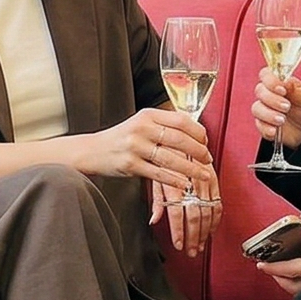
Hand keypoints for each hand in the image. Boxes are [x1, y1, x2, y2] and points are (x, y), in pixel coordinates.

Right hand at [79, 107, 212, 185]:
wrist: (91, 151)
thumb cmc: (121, 139)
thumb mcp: (140, 124)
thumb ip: (163, 126)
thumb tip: (194, 133)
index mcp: (147, 115)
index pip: (181, 120)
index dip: (198, 132)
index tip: (206, 142)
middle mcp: (141, 128)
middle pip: (179, 139)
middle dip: (198, 151)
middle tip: (208, 160)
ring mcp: (135, 146)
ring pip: (171, 159)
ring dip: (191, 169)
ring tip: (204, 175)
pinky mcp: (130, 164)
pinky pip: (158, 174)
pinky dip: (174, 180)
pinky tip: (184, 184)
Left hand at [149, 155, 221, 258]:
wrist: (181, 133)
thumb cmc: (164, 152)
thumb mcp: (154, 174)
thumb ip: (157, 199)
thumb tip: (154, 219)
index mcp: (174, 181)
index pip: (178, 213)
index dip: (179, 231)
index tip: (179, 244)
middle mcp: (190, 181)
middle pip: (194, 215)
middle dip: (194, 237)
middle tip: (191, 250)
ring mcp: (204, 181)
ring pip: (208, 211)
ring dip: (205, 231)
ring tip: (200, 244)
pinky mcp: (213, 178)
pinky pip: (218, 202)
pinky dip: (215, 218)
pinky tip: (211, 228)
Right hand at [251, 66, 300, 152]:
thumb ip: (295, 87)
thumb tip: (285, 80)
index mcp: (277, 83)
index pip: (266, 74)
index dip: (270, 81)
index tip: (282, 90)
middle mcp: (267, 95)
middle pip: (259, 91)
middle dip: (272, 99)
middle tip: (287, 106)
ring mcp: (263, 110)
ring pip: (256, 109)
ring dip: (269, 114)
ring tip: (282, 120)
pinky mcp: (263, 125)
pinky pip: (259, 125)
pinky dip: (266, 128)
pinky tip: (275, 130)